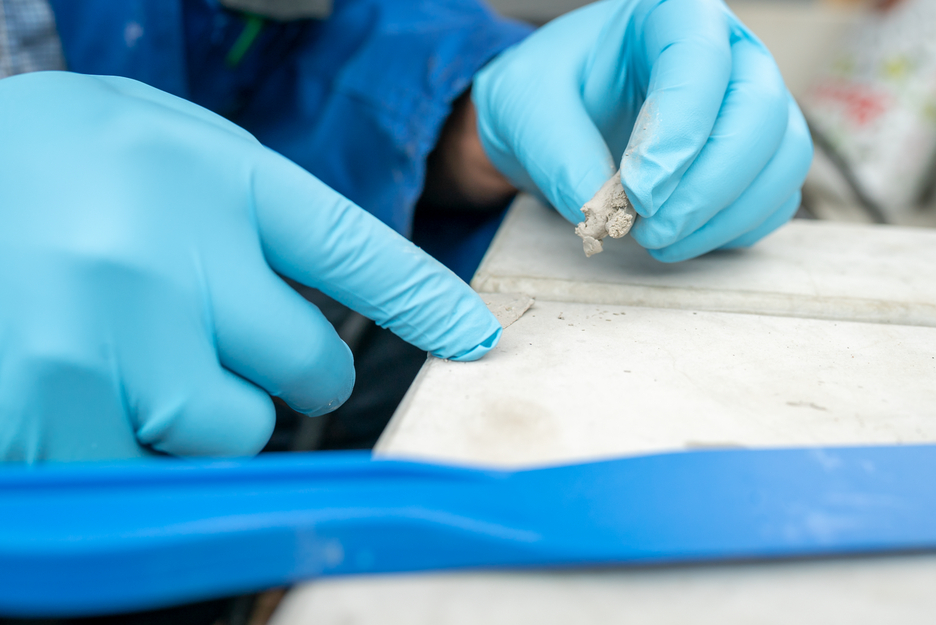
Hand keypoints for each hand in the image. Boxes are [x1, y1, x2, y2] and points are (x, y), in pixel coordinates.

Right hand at [0, 72, 500, 461]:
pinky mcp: (56, 407)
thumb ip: (243, 214)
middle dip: (278, 369)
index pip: (355, 250)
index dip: (424, 302)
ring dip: (197, 408)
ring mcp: (116, 334)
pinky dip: (124, 441)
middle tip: (205, 331)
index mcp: (212, 174)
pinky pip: (147, 467)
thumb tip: (320, 303)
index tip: (476, 339)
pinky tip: (73, 381)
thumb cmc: (43, 167)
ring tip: (122, 347)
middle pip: (309, 369)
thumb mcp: (152, 147)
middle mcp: (176, 250)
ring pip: (235, 430)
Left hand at [473, 0, 812, 261]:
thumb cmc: (547, 93)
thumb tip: (597, 212)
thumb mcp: (529, 107)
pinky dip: (734, 229)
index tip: (639, 192)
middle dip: (707, 186)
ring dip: (724, 215)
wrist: (556, 118)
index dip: (678, 133)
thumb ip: (559, 151)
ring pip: (781, 159)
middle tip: (648, 229)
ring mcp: (751, 105)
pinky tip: (680, 239)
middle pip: (760, 113)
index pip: (701, 64)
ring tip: (656, 240)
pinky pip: (775, 197)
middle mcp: (729, 54)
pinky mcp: (757, 157)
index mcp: (674, 17)